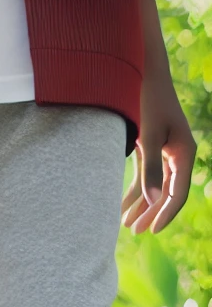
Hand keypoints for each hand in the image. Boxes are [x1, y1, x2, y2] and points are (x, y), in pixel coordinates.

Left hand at [122, 70, 194, 234]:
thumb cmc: (145, 102)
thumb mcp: (148, 137)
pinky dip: (135, 190)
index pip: (178, 192)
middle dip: (151, 213)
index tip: (151, 231)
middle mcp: (177, 152)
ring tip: (126, 225)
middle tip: (134, 233)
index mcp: (184, 151)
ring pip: (155, 185)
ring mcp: (164, 149)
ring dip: (142, 205)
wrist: (139, 73)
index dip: (165, 213)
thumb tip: (153, 199)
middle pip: (167, 191)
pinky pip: (145, 174)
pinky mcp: (150, 146)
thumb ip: (151, 169)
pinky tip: (121, 206)